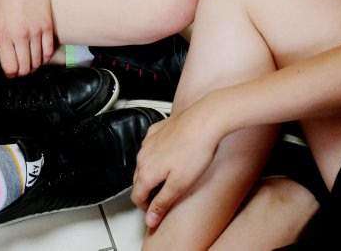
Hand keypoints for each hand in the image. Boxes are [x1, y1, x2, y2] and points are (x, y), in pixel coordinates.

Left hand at [0, 0, 54, 76]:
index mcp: (3, 36)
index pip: (11, 69)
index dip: (10, 73)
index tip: (10, 69)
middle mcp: (20, 36)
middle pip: (25, 69)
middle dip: (21, 71)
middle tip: (19, 65)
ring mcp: (36, 31)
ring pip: (38, 63)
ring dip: (33, 64)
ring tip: (28, 58)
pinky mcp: (48, 26)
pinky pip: (49, 51)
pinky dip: (44, 56)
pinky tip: (39, 52)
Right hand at [132, 95, 225, 229]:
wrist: (204, 121)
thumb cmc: (195, 150)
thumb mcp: (180, 185)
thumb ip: (162, 203)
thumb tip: (150, 220)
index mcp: (146, 172)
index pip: (136, 196)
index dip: (145, 208)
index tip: (155, 212)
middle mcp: (143, 156)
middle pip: (138, 180)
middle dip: (147, 191)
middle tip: (163, 198)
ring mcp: (149, 142)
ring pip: (143, 163)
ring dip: (151, 173)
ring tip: (168, 178)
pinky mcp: (157, 130)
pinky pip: (150, 147)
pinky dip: (155, 155)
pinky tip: (170, 156)